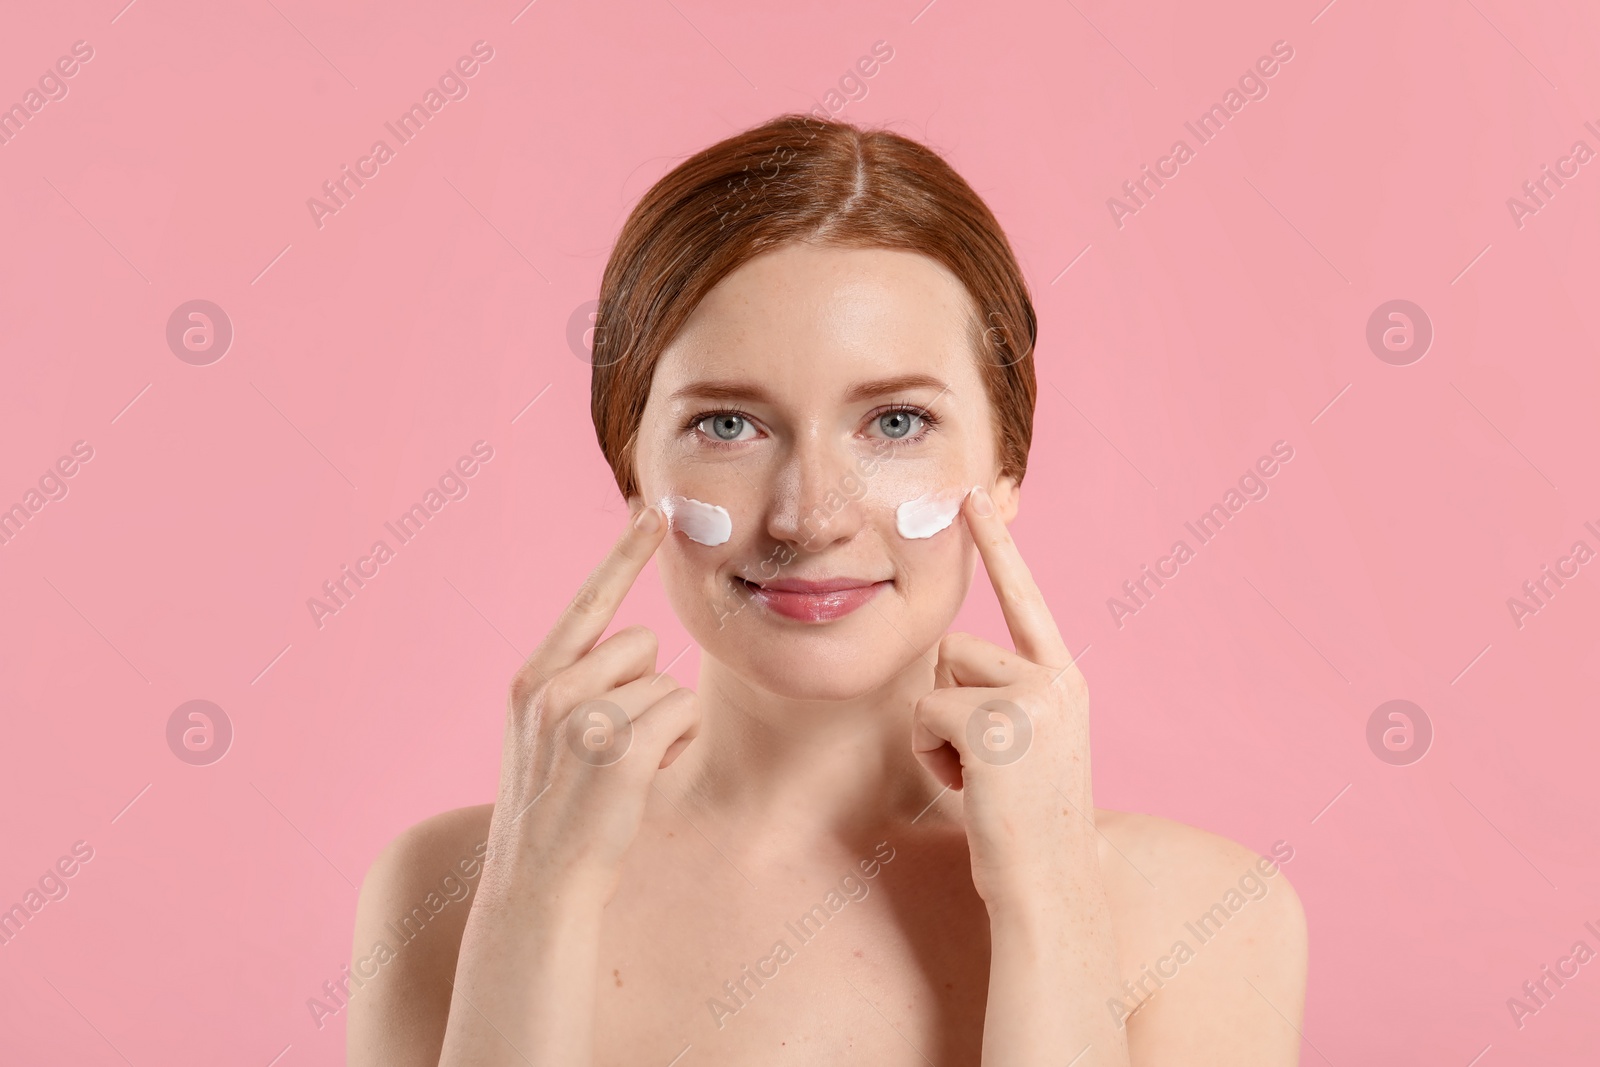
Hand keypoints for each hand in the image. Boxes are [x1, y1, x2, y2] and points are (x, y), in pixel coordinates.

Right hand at [483, 504, 701, 907]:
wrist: (536, 885)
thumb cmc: (554, 811)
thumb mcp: (543, 735)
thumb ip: (577, 684)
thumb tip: (643, 645)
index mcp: (531, 679)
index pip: (587, 602)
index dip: (623, 554)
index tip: (654, 510)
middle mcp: (552, 688)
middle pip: (641, 645)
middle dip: (644, 689)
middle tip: (611, 748)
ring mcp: (584, 717)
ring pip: (666, 685)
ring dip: (663, 725)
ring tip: (621, 772)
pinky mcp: (620, 749)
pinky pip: (679, 716)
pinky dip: (676, 746)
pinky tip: (643, 781)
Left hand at [910, 485, 1094, 907]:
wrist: (1050, 891)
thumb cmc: (1023, 828)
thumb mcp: (1021, 749)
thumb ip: (996, 698)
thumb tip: (942, 663)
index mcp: (1064, 681)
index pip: (1024, 599)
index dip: (999, 544)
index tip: (979, 489)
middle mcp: (1056, 679)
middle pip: (953, 650)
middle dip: (946, 706)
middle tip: (984, 769)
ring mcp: (1031, 698)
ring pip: (935, 681)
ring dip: (938, 734)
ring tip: (980, 782)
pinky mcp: (997, 723)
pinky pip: (926, 715)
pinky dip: (932, 757)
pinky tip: (970, 791)